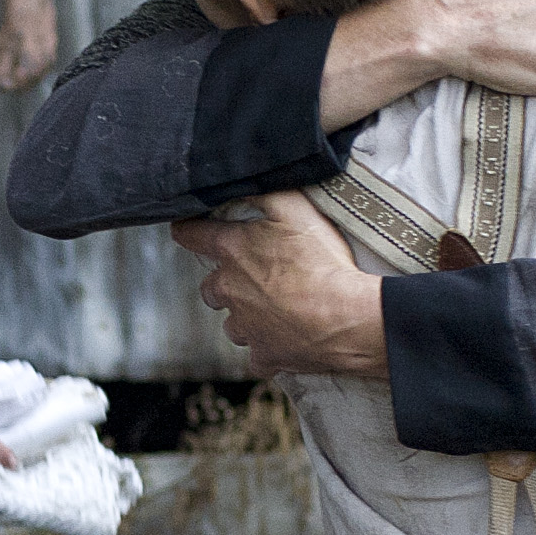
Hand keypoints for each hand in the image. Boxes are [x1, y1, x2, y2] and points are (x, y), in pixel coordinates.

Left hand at [172, 187, 386, 381]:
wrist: (348, 317)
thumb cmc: (323, 260)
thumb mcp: (295, 207)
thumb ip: (264, 190)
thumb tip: (244, 179)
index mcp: (232, 251)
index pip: (191, 234)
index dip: (189, 229)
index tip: (188, 229)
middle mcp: (228, 290)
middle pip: (211, 288)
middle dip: (227, 282)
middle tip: (260, 277)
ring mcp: (245, 327)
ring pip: (234, 323)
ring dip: (249, 316)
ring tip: (283, 308)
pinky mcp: (264, 356)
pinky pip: (259, 355)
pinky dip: (270, 348)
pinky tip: (291, 338)